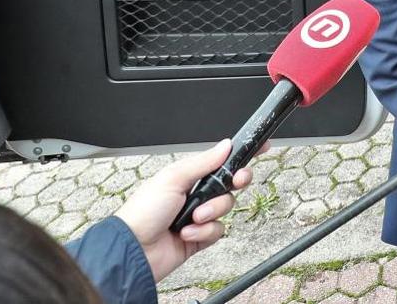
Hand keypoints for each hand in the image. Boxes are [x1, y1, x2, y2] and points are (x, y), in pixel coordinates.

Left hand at [116, 138, 257, 281]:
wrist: (135, 250)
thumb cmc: (143, 212)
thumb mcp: (173, 178)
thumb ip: (203, 162)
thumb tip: (225, 145)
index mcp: (189, 176)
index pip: (221, 161)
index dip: (242, 155)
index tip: (261, 147)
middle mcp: (196, 194)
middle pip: (231, 183)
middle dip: (234, 183)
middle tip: (235, 182)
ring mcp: (199, 216)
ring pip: (226, 207)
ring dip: (211, 212)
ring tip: (192, 217)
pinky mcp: (201, 236)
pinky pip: (218, 230)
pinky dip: (204, 231)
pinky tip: (187, 233)